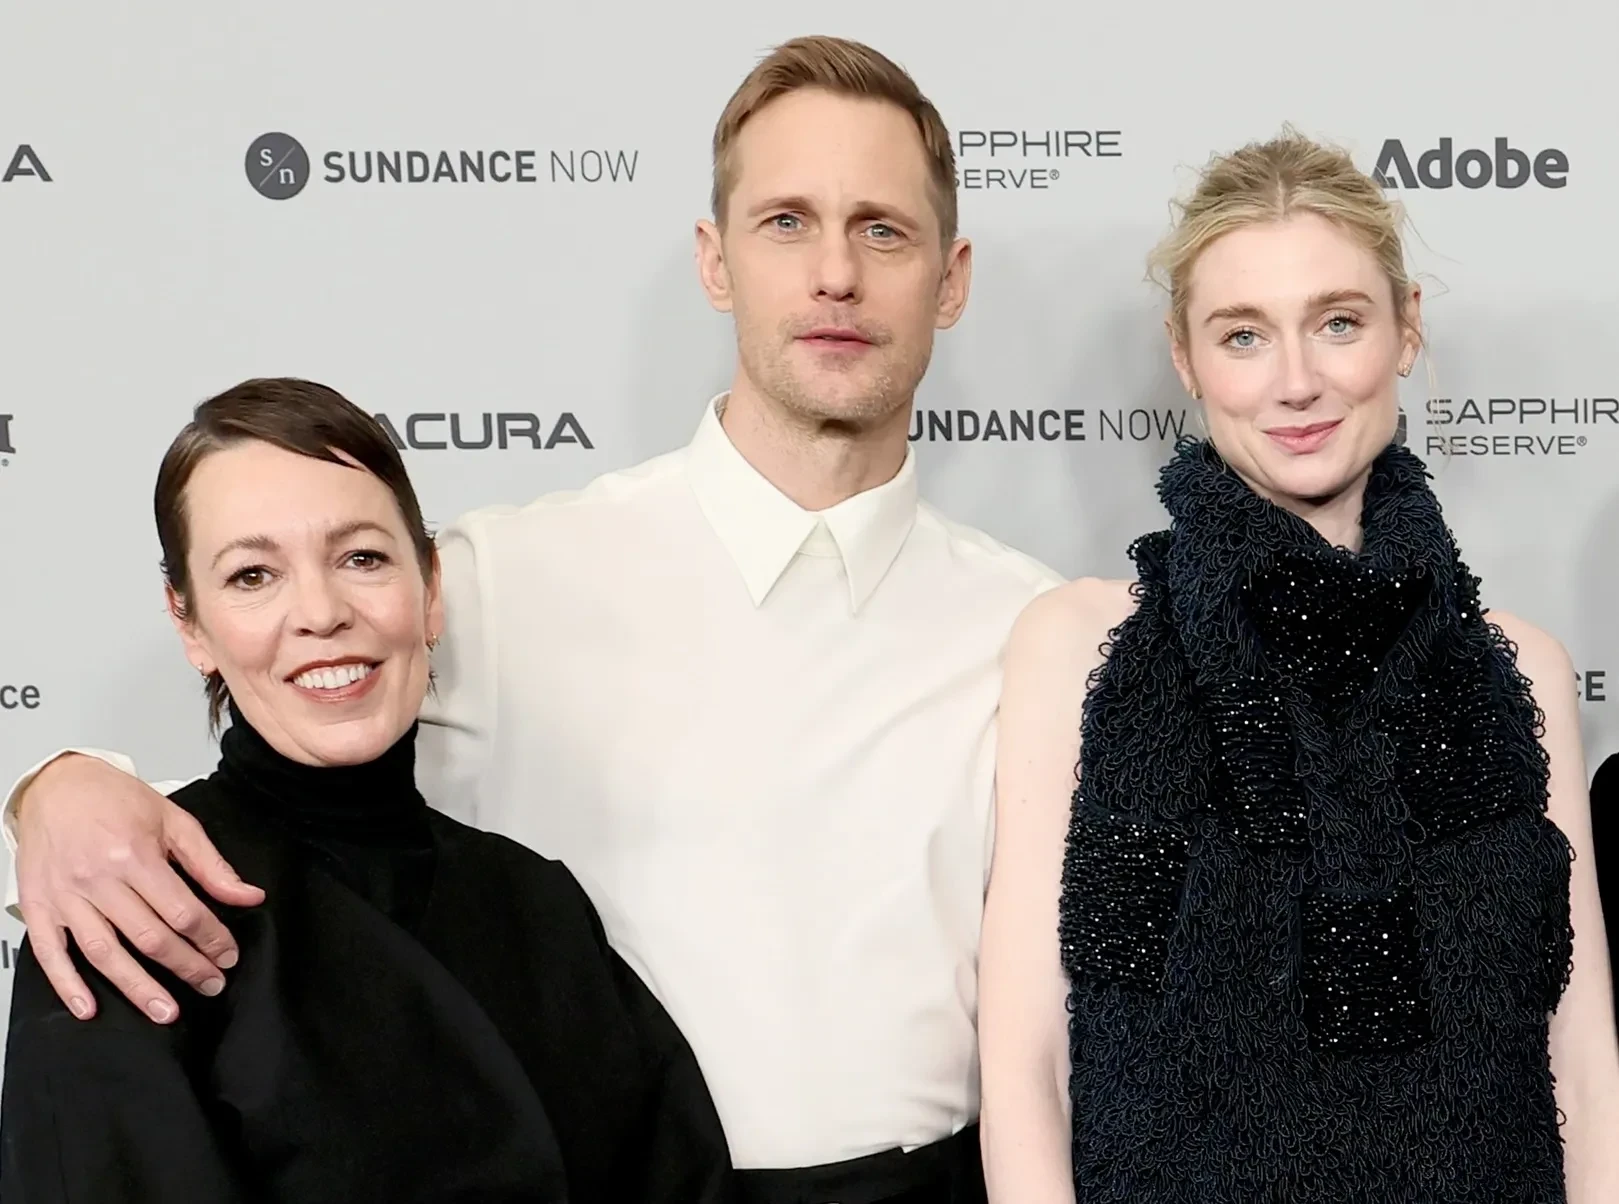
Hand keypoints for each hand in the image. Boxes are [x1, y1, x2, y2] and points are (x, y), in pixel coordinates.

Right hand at [14, 754, 264, 1022]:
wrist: (57, 785)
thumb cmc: (116, 799)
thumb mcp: (174, 821)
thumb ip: (211, 865)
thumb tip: (250, 896)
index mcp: (135, 855)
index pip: (182, 911)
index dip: (210, 938)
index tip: (227, 956)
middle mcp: (99, 879)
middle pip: (148, 937)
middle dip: (185, 967)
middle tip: (210, 985)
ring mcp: (66, 896)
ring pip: (104, 952)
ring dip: (136, 987)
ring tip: (165, 1011)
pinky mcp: (39, 906)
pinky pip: (50, 953)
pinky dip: (68, 984)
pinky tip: (89, 1008)